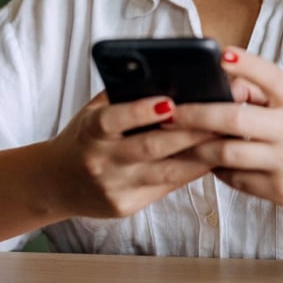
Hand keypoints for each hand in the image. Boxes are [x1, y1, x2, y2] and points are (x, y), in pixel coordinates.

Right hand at [43, 91, 221, 219]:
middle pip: (151, 147)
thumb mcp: (93, 111)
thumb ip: (123, 96)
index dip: (141, 111)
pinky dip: (190, 173)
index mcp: (90, 130)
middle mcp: (100, 160)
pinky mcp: (126, 206)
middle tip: (221, 117)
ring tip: (226, 139)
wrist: (56, 182)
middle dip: (189, 133)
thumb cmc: (85, 136)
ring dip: (199, 155)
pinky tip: (211, 160)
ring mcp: (114, 187)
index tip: (170, 102)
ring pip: (165, 173)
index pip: (114, 119)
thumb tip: (166, 76)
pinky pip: (165, 188)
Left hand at [171, 49, 282, 216]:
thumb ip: (260, 91)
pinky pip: (235, 178)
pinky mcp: (282, 190)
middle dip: (196, 115)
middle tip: (170, 112)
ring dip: (197, 146)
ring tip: (176, 138)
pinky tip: (206, 161)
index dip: (246, 63)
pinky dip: (216, 169)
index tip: (220, 54)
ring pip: (227, 153)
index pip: (270, 75)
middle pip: (235, 118)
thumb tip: (220, 81)